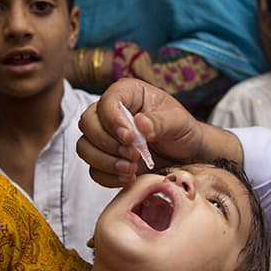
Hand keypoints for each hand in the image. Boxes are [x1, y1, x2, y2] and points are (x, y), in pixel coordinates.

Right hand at [76, 78, 240, 185]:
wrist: (185, 155)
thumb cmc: (182, 130)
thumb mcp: (178, 122)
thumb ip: (160, 122)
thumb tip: (140, 123)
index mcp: (127, 94)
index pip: (106, 101)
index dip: (113, 120)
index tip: (130, 138)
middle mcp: (110, 112)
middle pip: (87, 123)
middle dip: (108, 143)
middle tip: (134, 155)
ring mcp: (104, 136)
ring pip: (85, 147)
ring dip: (106, 161)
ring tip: (131, 168)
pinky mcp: (105, 158)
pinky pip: (93, 169)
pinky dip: (108, 176)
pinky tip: (128, 177)